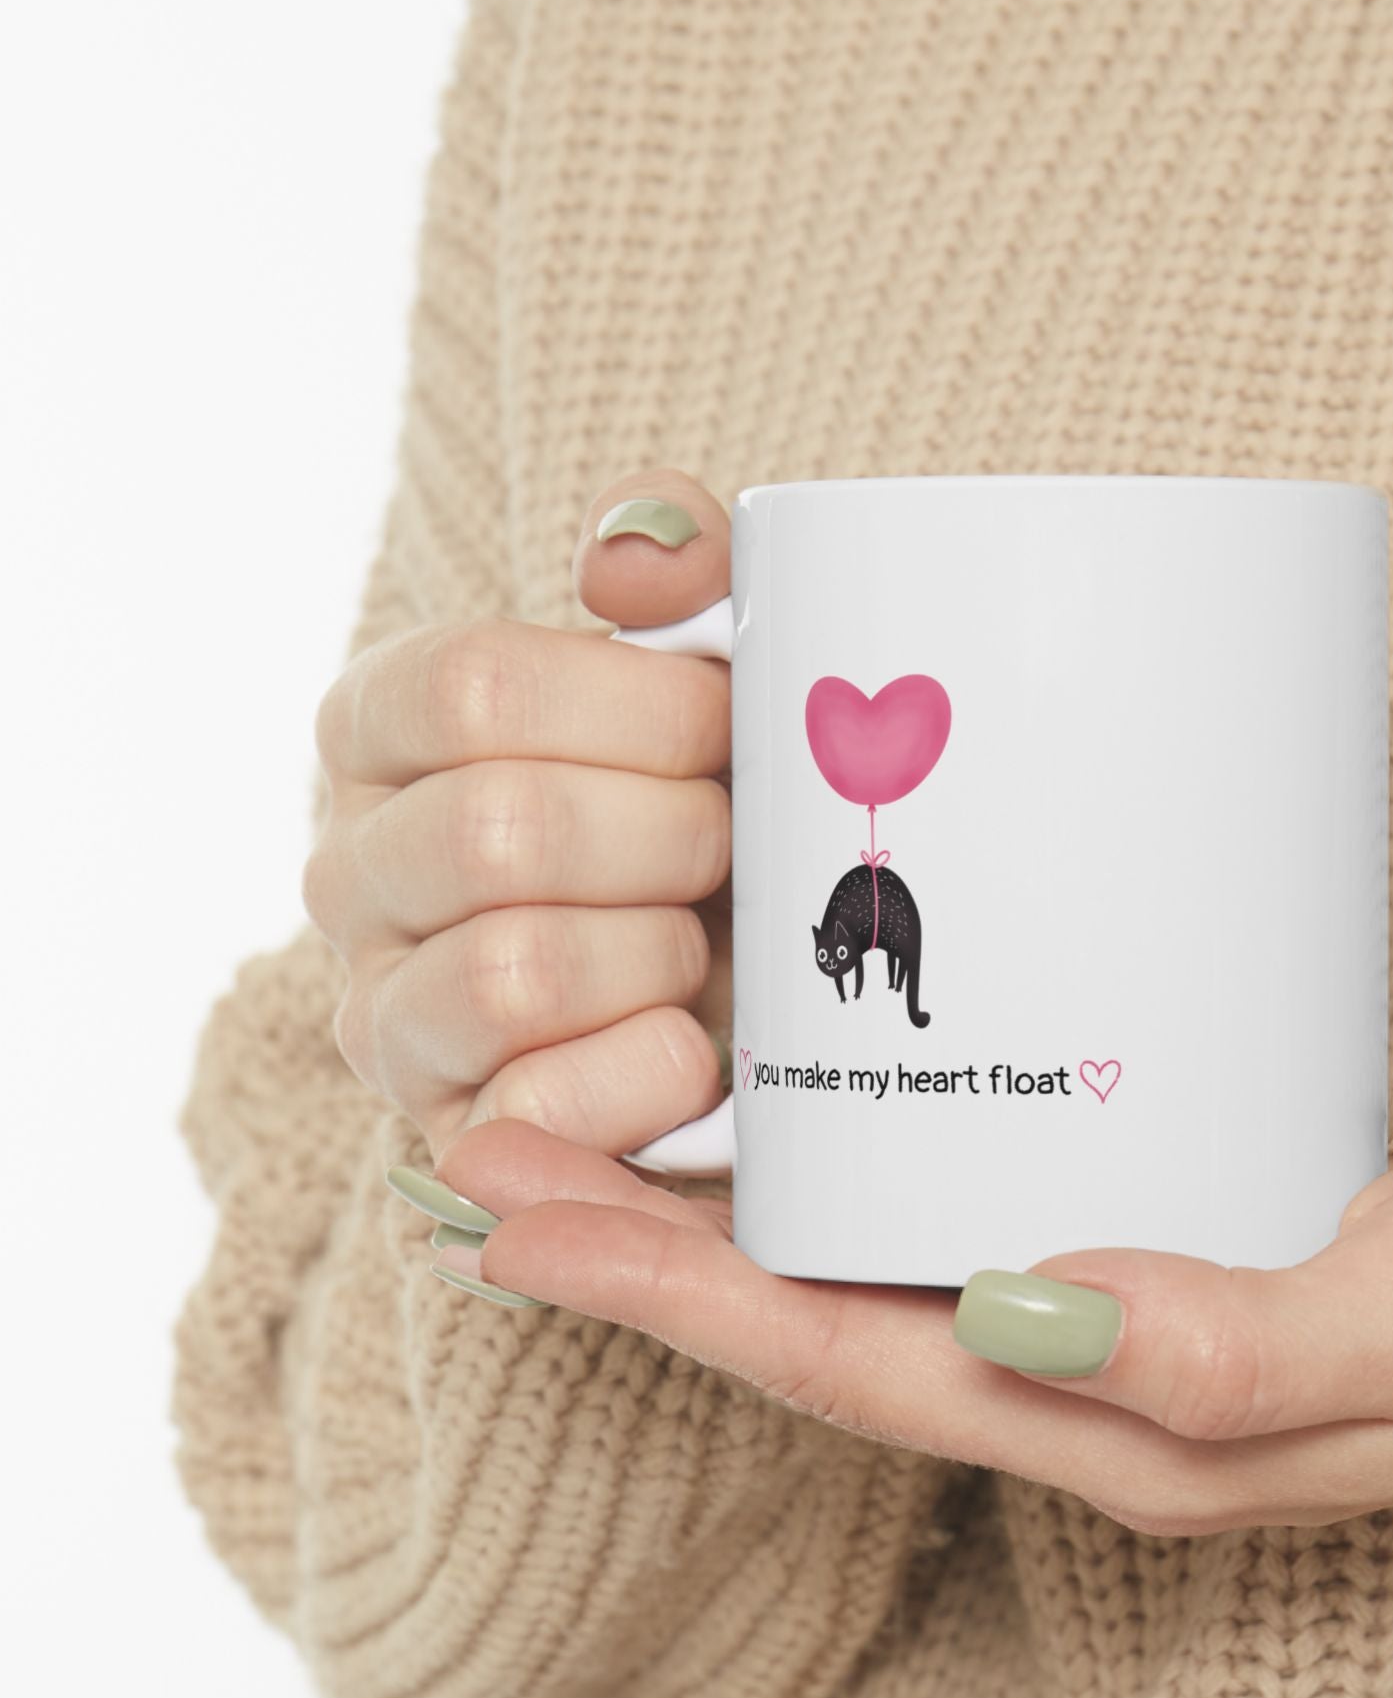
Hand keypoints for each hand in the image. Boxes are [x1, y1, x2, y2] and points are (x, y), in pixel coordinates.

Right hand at [305, 470, 735, 1160]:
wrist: (739, 980)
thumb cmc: (709, 802)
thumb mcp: (706, 664)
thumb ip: (678, 565)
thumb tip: (632, 562)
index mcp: (381, 728)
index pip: (474, 687)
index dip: (640, 709)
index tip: (725, 726)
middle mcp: (349, 870)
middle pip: (501, 832)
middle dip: (670, 837)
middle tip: (732, 844)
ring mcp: (385, 1014)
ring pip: (513, 972)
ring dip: (659, 954)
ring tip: (700, 944)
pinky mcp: (451, 1135)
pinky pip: (541, 1108)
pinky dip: (652, 1072)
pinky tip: (696, 1045)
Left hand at [418, 1113, 1392, 1533]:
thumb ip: (1235, 1344)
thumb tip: (1027, 1313)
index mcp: (1119, 1425)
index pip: (845, 1364)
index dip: (670, 1297)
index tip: (514, 1216)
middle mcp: (1081, 1377)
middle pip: (815, 1317)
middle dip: (641, 1245)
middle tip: (486, 1144)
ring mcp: (1106, 1308)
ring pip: (867, 1264)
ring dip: (717, 1200)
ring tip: (583, 1107)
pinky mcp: (1148, 1220)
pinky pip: (953, 1205)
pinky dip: (843, 1157)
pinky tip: (796, 1087)